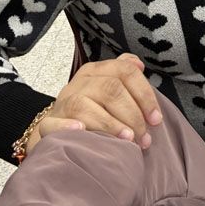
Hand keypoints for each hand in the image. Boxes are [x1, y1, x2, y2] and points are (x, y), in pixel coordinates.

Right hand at [30, 53, 161, 156]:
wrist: (56, 127)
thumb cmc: (91, 109)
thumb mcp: (107, 86)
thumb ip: (124, 74)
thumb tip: (140, 64)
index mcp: (96, 70)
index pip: (125, 71)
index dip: (145, 95)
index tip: (156, 120)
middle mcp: (79, 82)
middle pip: (110, 89)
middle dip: (132, 115)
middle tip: (144, 139)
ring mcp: (63, 102)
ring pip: (85, 105)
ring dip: (109, 124)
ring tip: (127, 141)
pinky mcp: (47, 124)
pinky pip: (55, 123)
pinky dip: (68, 127)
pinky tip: (81, 132)